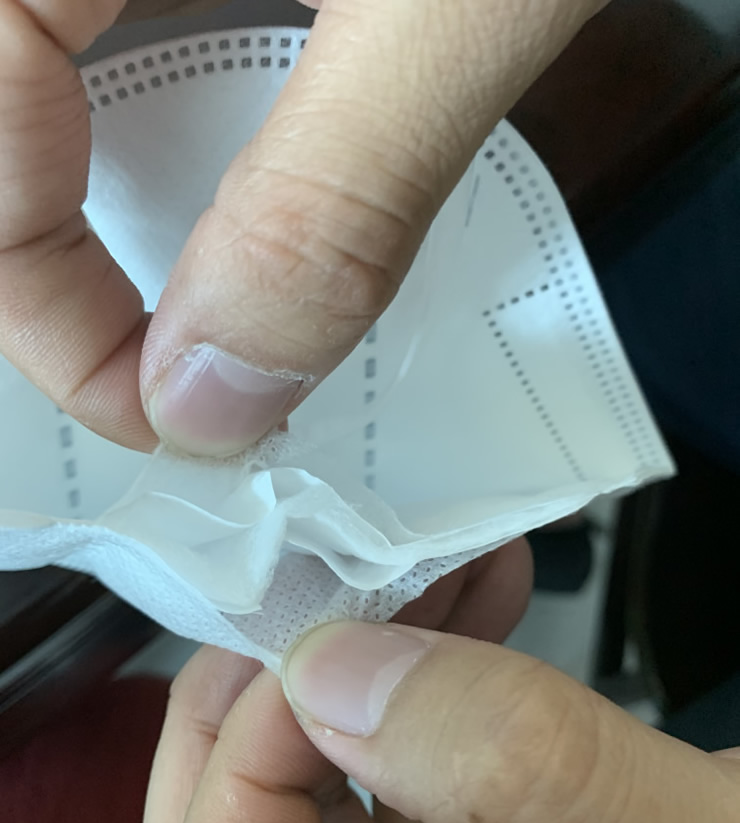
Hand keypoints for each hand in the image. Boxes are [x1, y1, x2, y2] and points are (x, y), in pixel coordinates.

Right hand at [0, 0, 605, 454]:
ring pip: (34, 80)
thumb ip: (334, 196)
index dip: (48, 319)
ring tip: (179, 299)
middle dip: (52, 272)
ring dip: (94, 201)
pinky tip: (219, 163)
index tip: (166, 412)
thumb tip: (225, 388)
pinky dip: (153, 111)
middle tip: (165, 375)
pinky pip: (103, 25)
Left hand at [135, 539, 739, 822]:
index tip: (306, 630)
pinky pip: (416, 779)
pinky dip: (435, 682)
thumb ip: (528, 780)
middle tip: (336, 576)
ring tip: (431, 563)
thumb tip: (337, 670)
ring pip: (336, 793)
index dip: (236, 765)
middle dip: (288, 690)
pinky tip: (482, 599)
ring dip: (368, 660)